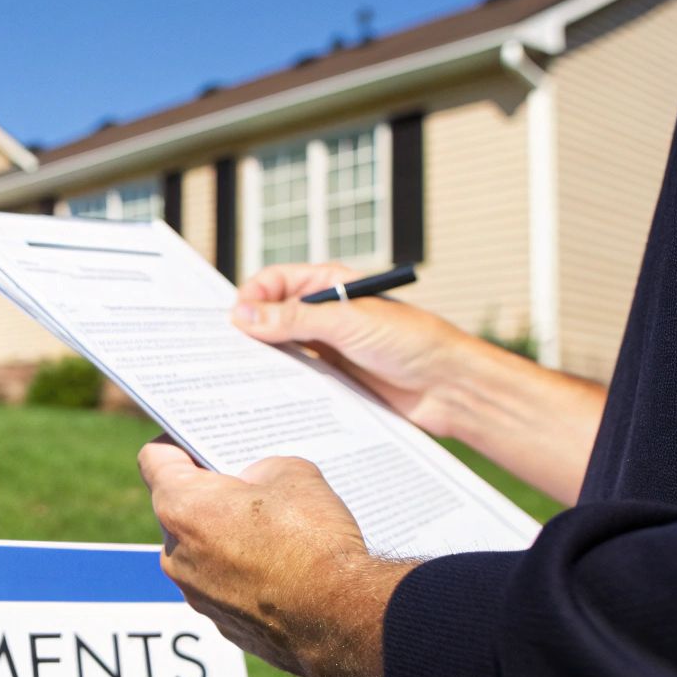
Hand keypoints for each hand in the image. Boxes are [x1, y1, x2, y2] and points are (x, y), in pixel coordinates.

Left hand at [138, 437, 411, 676]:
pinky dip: (244, 574)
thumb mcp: (293, 473)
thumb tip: (255, 483)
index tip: (202, 441)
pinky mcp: (222, 624)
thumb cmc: (312, 541)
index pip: (154, 459)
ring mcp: (196, 595)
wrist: (341, 619)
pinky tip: (282, 569)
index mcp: (181, 507)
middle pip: (179, 508)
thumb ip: (259, 470)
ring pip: (201, 550)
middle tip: (250, 484)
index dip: (178, 441)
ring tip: (274, 530)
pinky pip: (224, 586)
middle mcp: (175, 555)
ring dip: (227, 537)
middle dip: (211, 494)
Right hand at [232, 263, 476, 436]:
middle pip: (273, 316)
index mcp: (330, 286)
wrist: (449, 386)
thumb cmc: (412, 341)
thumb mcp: (348, 323)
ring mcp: (328, 347)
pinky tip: (268, 394)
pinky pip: (297, 379)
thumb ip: (295, 319)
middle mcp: (325, 314)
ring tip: (242, 375)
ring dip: (263, 360)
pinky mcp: (334, 379)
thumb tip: (244, 315)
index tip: (235, 321)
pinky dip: (280, 384)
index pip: (275, 282)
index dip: (252, 297)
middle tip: (227, 351)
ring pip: (282, 350)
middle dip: (250, 330)